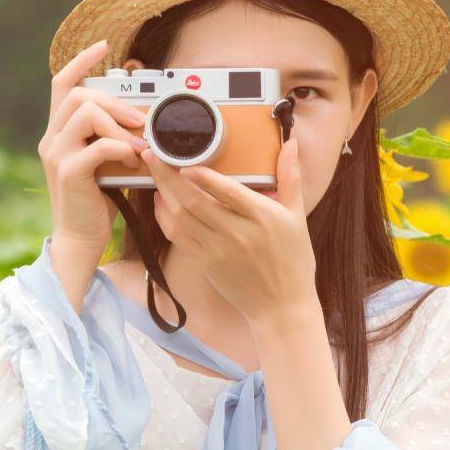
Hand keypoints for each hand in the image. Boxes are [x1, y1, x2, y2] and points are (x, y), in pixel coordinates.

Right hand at [40, 38, 149, 265]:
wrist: (80, 240)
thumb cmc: (97, 201)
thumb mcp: (106, 161)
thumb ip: (115, 138)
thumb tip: (144, 120)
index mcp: (58, 132)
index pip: (61, 84)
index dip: (80, 61)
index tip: (103, 46)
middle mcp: (51, 139)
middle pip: (77, 95)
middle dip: (113, 100)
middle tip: (140, 118)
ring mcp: (56, 155)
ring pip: (84, 113)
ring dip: (118, 123)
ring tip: (138, 141)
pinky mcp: (69, 173)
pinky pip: (96, 145)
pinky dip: (120, 147)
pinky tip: (132, 159)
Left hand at [138, 126, 317, 329]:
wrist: (282, 306)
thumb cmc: (293, 260)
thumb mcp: (297, 216)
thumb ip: (291, 178)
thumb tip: (291, 143)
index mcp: (261, 216)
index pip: (226, 191)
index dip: (201, 175)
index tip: (183, 158)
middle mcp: (236, 232)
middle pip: (195, 200)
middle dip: (168, 176)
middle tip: (152, 155)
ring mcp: (217, 250)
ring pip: (181, 217)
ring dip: (163, 193)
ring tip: (153, 173)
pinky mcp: (205, 264)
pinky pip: (178, 237)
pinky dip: (164, 218)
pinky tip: (160, 202)